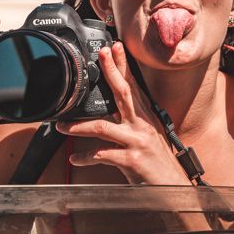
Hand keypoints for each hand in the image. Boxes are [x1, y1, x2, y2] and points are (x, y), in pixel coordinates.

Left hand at [57, 42, 191, 185]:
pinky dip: (86, 157)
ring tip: (61, 126)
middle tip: (101, 55)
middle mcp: (142, 125)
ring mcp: (138, 142)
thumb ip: (131, 121)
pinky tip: (75, 159)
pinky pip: (103, 155)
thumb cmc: (156, 162)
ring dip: (79, 126)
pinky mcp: (132, 160)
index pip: (134, 85)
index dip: (123, 66)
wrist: (172, 187)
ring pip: (103, 126)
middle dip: (112, 72)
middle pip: (124, 93)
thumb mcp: (147, 135)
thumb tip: (112, 109)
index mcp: (145, 117)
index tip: (115, 47)